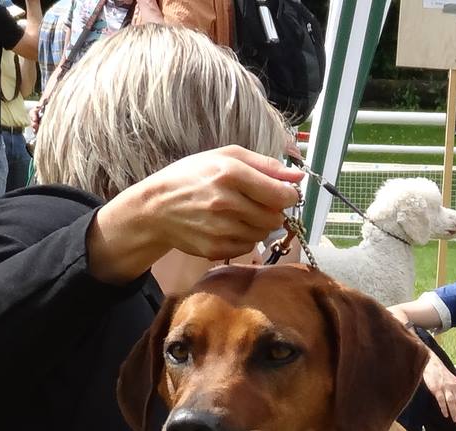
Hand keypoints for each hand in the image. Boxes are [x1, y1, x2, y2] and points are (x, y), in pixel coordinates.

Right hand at [89, 146, 303, 281]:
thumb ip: (266, 165)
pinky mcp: (216, 249)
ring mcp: (221, 229)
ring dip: (258, 224)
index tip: (283, 193)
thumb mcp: (226, 156)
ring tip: (239, 213)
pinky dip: (244, 237)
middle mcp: (227, 203)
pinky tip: (228, 226)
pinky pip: (248, 246)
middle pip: (275, 218)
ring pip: (263, 234)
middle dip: (272, 211)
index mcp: (231, 174)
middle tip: (256, 202)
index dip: (288, 196)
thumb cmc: (193, 176)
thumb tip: (298, 176)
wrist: (157, 207)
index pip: (281, 195)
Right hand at [422, 352, 455, 425]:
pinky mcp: (437, 389)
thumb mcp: (454, 378)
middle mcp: (454, 387)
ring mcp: (446, 388)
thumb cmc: (442, 373)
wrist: (432, 365)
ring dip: (454, 413)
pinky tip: (445, 415)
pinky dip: (444, 408)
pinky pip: (442, 400)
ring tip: (455, 421)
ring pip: (452, 403)